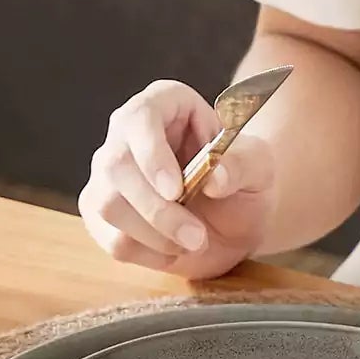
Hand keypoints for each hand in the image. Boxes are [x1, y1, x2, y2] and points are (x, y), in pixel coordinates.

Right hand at [79, 80, 274, 279]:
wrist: (232, 220)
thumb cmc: (241, 180)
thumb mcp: (259, 166)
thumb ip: (244, 164)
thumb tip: (216, 178)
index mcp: (163, 104)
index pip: (140, 117)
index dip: (152, 154)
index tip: (175, 190)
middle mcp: (125, 134)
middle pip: (116, 166)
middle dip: (156, 210)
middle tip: (196, 236)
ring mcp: (106, 176)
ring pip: (108, 205)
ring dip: (155, 235)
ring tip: (193, 241)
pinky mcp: (100, 216)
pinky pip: (112, 239)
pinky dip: (148, 254)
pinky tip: (173, 249)